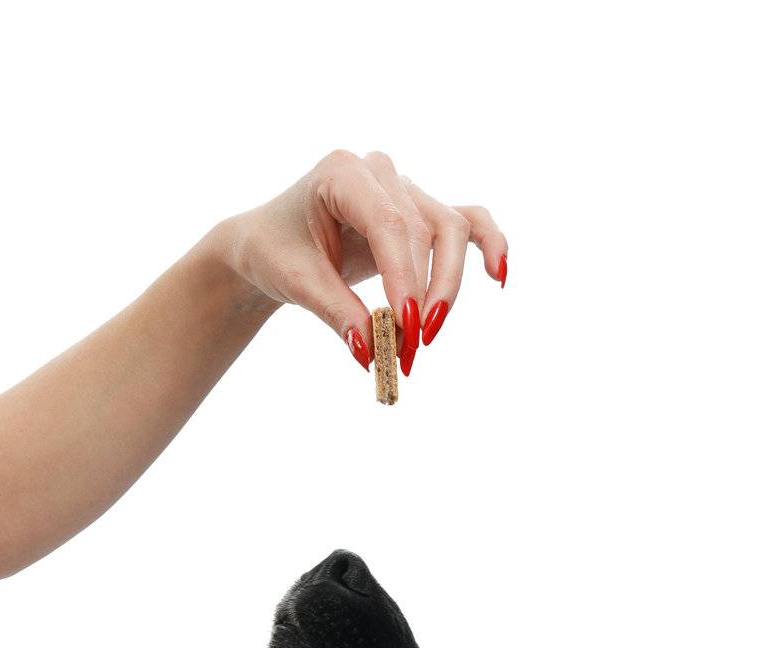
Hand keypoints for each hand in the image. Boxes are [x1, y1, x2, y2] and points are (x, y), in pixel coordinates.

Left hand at [211, 149, 507, 376]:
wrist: (270, 242)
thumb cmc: (277, 252)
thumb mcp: (297, 282)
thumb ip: (337, 313)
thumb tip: (372, 352)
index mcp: (342, 173)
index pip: (390, 224)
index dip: (405, 277)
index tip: (409, 328)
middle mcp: (380, 173)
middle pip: (426, 229)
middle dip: (425, 294)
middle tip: (411, 349)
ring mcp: (405, 189)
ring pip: (450, 231)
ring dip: (447, 287)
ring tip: (429, 336)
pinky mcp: (421, 212)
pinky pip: (466, 223)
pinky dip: (489, 245)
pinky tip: (498, 277)